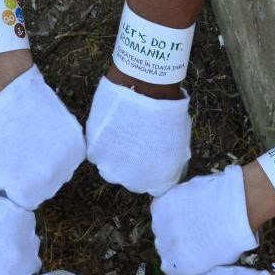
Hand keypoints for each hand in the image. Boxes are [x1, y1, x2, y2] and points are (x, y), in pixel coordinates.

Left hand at [0, 65, 84, 209]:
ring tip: (35, 144)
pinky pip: (73, 155)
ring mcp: (67, 162)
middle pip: (48, 188)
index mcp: (28, 192)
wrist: (8, 95)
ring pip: (62, 171)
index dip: (21, 187)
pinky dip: (63, 148)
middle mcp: (51, 181)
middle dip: (37, 177)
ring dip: (52, 163)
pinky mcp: (77, 143)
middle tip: (25, 155)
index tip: (15, 172)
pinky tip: (47, 135)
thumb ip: (2, 191)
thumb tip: (12, 197)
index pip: (29, 201)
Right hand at [86, 77, 190, 195]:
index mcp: (160, 180)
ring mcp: (112, 168)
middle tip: (136, 143)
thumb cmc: (168, 110)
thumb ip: (173, 160)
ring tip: (122, 134)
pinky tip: (111, 127)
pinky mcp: (95, 153)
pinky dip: (102, 143)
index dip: (154, 171)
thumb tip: (169, 165)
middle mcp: (135, 181)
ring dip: (115, 158)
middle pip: (132, 181)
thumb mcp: (180, 141)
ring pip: (111, 170)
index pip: (156, 187)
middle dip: (135, 166)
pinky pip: (97, 154)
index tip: (152, 157)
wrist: (145, 88)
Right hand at [151, 165, 258, 274]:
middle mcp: (165, 250)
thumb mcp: (217, 261)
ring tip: (192, 211)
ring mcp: (160, 227)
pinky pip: (160, 206)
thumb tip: (194, 257)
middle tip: (193, 224)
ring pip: (160, 223)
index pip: (169, 264)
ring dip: (171, 218)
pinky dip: (170, 202)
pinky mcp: (159, 206)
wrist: (235, 209)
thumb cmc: (234, 236)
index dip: (180, 252)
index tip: (190, 243)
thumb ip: (198, 262)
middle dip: (175, 235)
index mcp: (179, 267)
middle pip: (163, 243)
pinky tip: (187, 200)